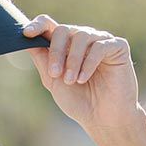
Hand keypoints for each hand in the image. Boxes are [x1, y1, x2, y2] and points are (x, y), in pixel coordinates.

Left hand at [20, 14, 138, 130]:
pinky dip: (89, 62)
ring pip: (81, 36)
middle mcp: (83, 39)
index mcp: (66, 46)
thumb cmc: (79, 102)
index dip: (38, 25)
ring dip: (73, 60)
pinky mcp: (118, 47)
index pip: (50, 26)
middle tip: (55, 74)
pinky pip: (99, 46)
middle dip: (56, 52)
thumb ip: (43, 60)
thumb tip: (27, 40)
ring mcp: (101, 41)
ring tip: (72, 81)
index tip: (27, 33)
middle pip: (63, 30)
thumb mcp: (53, 81)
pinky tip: (84, 79)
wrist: (103, 119)